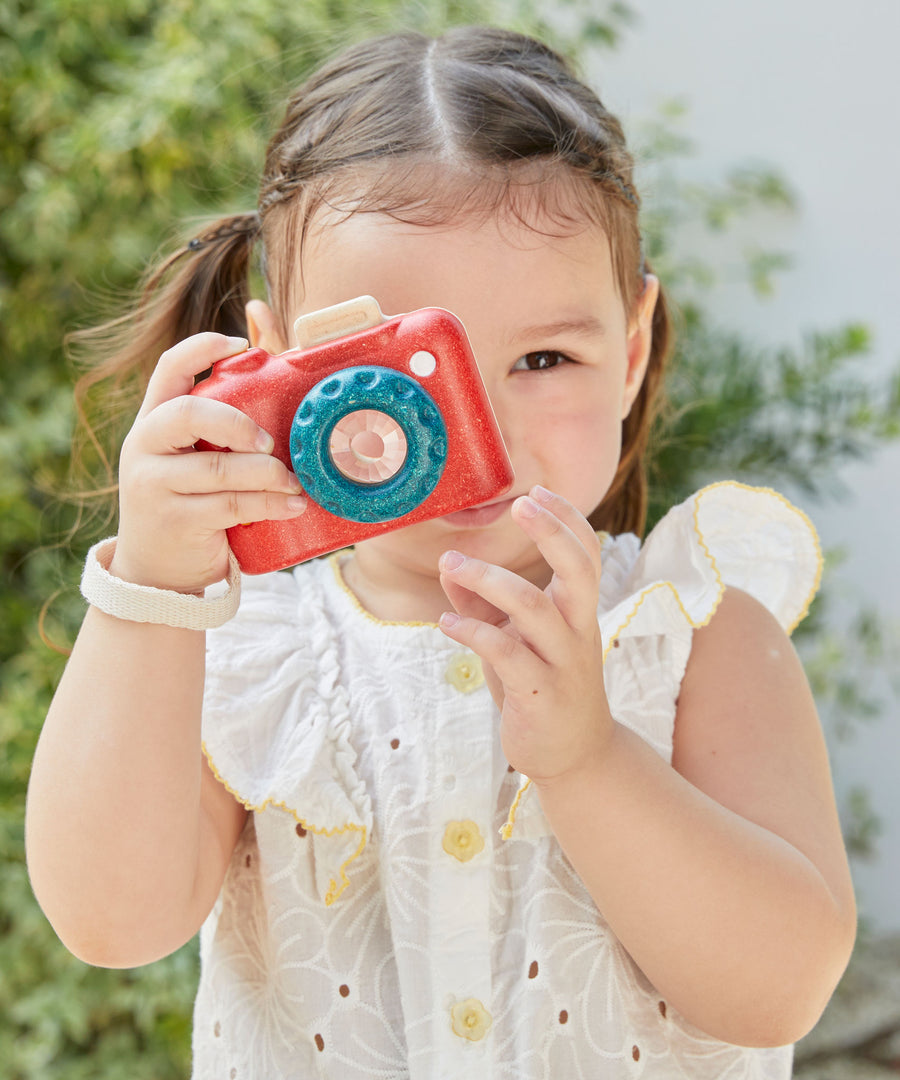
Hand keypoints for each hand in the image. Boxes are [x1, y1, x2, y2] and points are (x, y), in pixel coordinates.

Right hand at [110, 333, 306, 592]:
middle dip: (236, 422)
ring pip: (218, 468)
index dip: (202, 348)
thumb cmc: (189, 500)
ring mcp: (154, 485)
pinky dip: (269, 504)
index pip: (168, 369)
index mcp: (152, 421)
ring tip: (296, 482)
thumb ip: (223, 418)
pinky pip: (231, 505)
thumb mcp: (193, 456)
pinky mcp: (175, 521)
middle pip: (187, 414)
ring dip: (267, 473)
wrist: (155, 572)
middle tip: (268, 441)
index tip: (239, 342)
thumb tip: (267, 336)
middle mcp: (144, 446)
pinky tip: (293, 505)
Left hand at [437, 486, 613, 784]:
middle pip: (577, 569)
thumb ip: (482, 602)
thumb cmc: (540, 684)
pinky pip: (506, 653)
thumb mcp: (513, 637)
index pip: (585, 553)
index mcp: (577, 610)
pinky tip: (444, 623)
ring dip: (487, 579)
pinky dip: (471, 632)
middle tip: (519, 504)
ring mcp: (562, 663)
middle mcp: (577, 630)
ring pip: (532, 607)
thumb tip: (448, 563)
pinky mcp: (539, 695)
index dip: (566, 519)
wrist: (573, 754)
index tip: (537, 492)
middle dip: (551, 532)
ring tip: (451, 563)